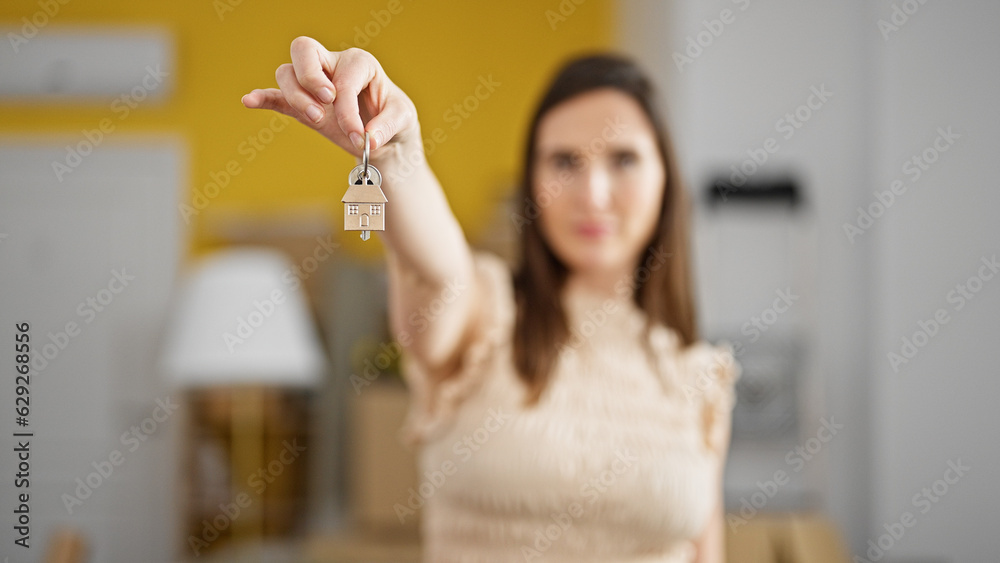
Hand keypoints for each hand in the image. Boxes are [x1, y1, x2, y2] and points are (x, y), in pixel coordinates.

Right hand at [241, 36, 417, 156]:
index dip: (348, 110)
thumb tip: (369, 139)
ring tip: (316, 118)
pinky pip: (275, 96)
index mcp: (359, 63)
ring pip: (287, 74)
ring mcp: (312, 84)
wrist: (384, 135)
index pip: (344, 79)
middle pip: (304, 51)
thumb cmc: (394, 118)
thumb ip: (388, 126)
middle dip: (310, 77)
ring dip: (295, 96)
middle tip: (326, 103)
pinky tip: (250, 102)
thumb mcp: (403, 119)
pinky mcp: (301, 104)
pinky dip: (263, 98)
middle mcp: (332, 65)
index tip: (359, 137)